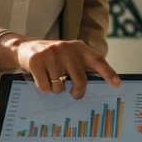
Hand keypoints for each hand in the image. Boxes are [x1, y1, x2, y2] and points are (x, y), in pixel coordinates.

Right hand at [0, 35, 119, 98]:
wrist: (24, 47)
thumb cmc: (52, 56)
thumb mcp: (68, 55)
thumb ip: (80, 65)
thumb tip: (95, 86)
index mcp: (78, 47)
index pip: (97, 60)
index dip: (108, 72)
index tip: (117, 85)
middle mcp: (66, 48)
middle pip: (80, 80)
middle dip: (78, 92)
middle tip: (75, 95)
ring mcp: (50, 54)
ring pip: (60, 86)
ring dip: (56, 89)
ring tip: (51, 79)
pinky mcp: (36, 61)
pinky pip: (45, 87)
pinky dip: (44, 88)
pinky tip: (40, 79)